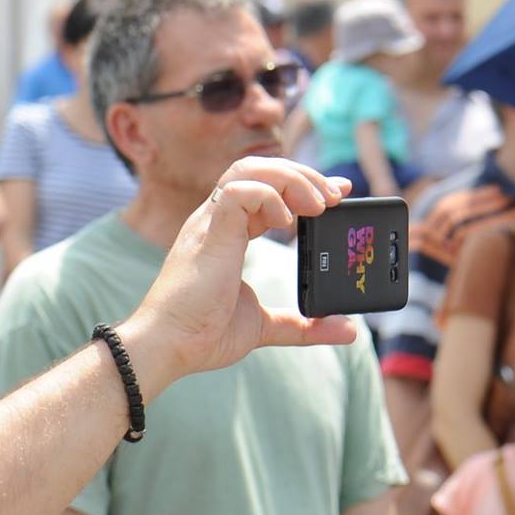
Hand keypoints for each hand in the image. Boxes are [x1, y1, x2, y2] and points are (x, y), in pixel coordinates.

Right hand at [127, 159, 355, 388]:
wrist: (168, 346)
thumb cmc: (201, 334)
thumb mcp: (263, 326)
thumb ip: (303, 325)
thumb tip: (346, 330)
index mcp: (226, 235)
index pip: (264, 189)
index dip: (301, 183)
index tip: (337, 193)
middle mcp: (216, 221)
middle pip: (258, 168)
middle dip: (303, 174)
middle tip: (335, 197)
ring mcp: (210, 223)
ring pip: (248, 169)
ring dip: (291, 178)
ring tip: (317, 204)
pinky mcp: (210, 232)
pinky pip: (239, 191)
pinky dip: (270, 196)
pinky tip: (286, 221)